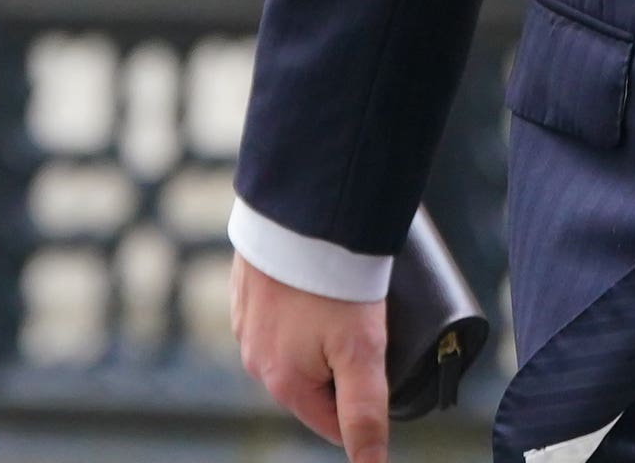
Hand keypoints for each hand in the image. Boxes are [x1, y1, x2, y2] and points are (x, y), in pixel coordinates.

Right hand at [233, 253, 393, 461]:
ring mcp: (246, 320)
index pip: (331, 419)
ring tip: (352, 302)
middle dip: (343, 366)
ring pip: (296, 344)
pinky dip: (303, 303)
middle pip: (313, 381)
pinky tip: (322, 284)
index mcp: (281, 382)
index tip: (388, 371)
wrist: (302, 215)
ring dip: (322, 333)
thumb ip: (365, 412)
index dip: (365, 403)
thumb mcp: (361, 353)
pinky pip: (279, 309)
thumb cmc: (334, 285)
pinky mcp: (246, 286)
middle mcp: (254, 357)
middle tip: (375, 328)